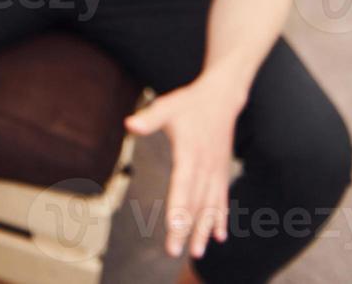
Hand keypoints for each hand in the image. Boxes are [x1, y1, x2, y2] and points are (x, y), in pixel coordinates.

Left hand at [125, 77, 241, 259]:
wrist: (221, 98)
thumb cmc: (189, 103)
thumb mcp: (167, 105)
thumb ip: (149, 117)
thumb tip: (129, 124)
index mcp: (190, 153)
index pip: (183, 186)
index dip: (178, 209)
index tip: (174, 230)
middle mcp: (206, 166)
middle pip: (195, 202)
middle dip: (186, 229)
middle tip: (176, 251)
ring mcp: (216, 171)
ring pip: (210, 206)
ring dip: (203, 230)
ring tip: (196, 252)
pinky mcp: (221, 172)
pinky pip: (222, 200)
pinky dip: (219, 218)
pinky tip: (218, 237)